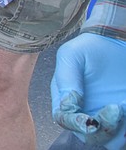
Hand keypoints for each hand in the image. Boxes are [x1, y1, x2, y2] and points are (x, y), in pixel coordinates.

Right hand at [51, 32, 125, 147]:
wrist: (116, 42)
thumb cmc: (91, 47)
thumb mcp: (71, 55)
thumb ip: (65, 78)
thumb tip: (67, 105)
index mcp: (65, 97)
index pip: (64, 119)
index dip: (75, 124)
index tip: (90, 120)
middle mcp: (84, 110)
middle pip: (88, 136)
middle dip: (102, 130)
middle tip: (115, 108)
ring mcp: (104, 115)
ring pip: (109, 140)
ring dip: (118, 130)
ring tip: (124, 105)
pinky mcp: (122, 118)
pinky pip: (124, 134)